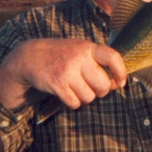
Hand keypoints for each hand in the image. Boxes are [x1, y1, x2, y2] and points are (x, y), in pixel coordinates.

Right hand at [0, 39, 126, 109]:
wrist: (31, 56)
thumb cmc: (62, 55)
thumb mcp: (80, 52)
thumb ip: (99, 64)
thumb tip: (117, 84)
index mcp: (87, 48)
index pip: (113, 57)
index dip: (121, 72)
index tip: (121, 81)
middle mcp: (79, 58)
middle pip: (103, 85)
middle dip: (100, 91)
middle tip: (92, 86)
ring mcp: (67, 71)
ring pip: (89, 97)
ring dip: (85, 97)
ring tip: (76, 87)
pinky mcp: (57, 84)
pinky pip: (75, 103)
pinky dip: (72, 102)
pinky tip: (67, 92)